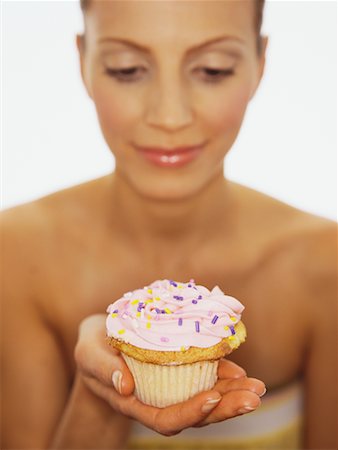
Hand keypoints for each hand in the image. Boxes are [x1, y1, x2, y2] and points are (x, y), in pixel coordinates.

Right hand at [75, 314, 265, 435]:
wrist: (99, 342)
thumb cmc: (91, 349)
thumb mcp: (88, 354)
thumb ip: (103, 370)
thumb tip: (125, 386)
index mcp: (134, 402)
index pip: (165, 419)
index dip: (191, 412)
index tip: (212, 398)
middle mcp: (156, 401)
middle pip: (195, 414)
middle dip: (226, 408)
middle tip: (254, 396)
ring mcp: (169, 388)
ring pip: (204, 399)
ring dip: (232, 394)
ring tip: (257, 386)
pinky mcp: (177, 372)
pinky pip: (202, 378)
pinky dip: (221, 375)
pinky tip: (238, 369)